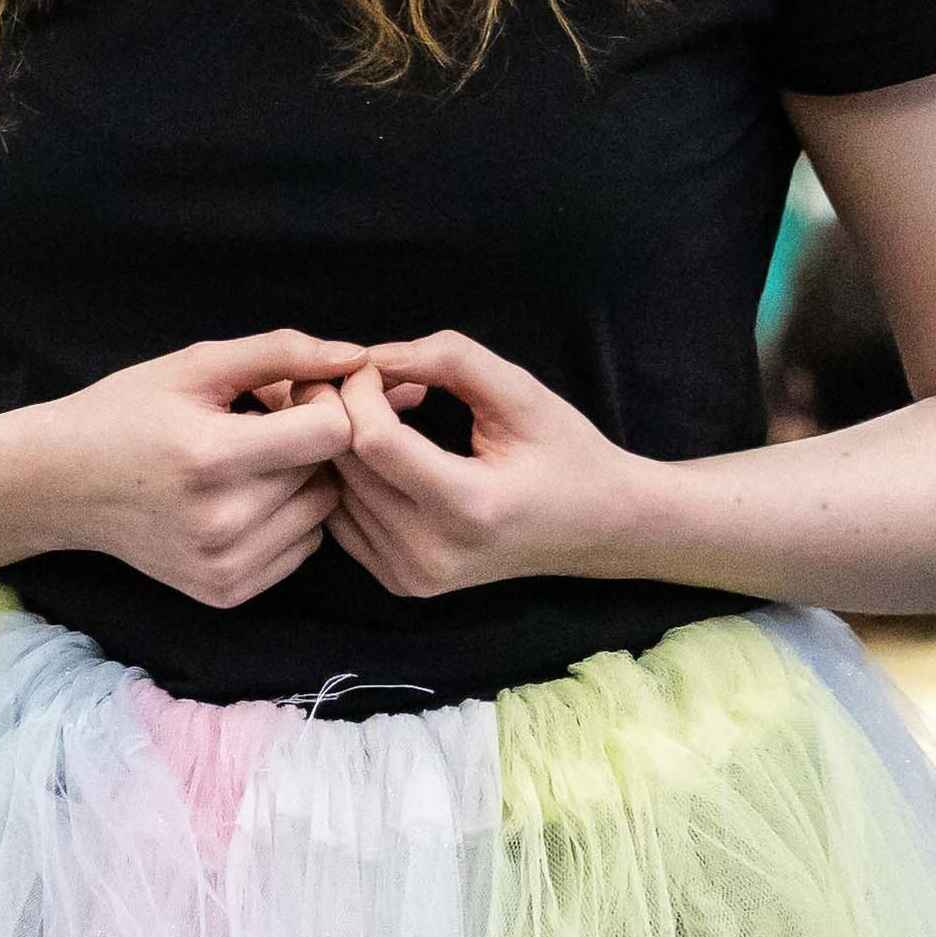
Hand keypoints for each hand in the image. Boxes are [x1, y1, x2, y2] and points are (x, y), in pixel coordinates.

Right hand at [27, 331, 364, 608]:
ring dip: (302, 481)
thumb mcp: (194, 366)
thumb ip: (281, 353)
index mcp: (210, 457)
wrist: (61, 484)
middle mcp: (220, 522)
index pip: (331, 433)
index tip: (287, 395)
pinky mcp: (226, 592)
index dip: (321, 403)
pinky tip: (243, 497)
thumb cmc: (126, 412)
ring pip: (322, 512)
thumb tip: (357, 356)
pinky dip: (287, 519)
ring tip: (251, 461)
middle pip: (328, 472)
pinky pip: (302, 548)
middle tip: (261, 425)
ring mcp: (223, 565)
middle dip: (309, 440)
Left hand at [325, 334, 648, 596]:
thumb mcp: (522, 393)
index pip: (373, 441)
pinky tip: (386, 451)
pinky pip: (342, 517)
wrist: (600, 527)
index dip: (361, 390)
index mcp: (469, 508)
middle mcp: (432, 553)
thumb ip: (449, 359)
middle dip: (346, 408)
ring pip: (336, 490)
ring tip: (390, 411)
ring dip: (345, 441)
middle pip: (346, 465)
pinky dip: (351, 476)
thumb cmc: (568, 454)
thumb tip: (372, 355)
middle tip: (383, 379)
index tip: (378, 364)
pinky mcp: (400, 581)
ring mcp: (412, 575)